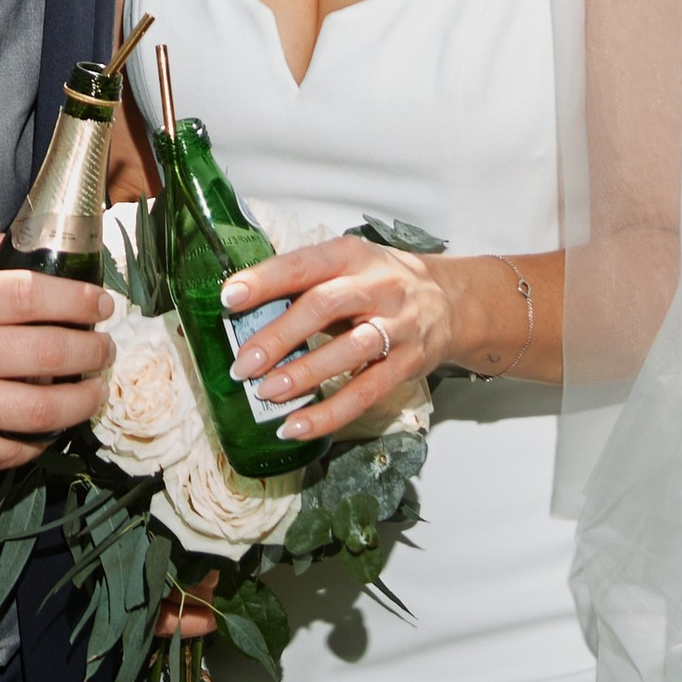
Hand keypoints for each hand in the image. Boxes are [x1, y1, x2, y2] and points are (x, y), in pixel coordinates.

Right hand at [0, 234, 115, 478]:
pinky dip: (42, 441)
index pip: (33, 295)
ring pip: (42, 410)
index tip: (101, 304)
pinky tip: (50, 427)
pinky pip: (12, 452)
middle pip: (49, 354)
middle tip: (104, 348)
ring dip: (83, 401)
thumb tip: (29, 240)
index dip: (79, 300)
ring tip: (93, 390)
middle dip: (93, 351)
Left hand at [217, 237, 539, 442]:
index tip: (229, 297)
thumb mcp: (347, 266)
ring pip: (349, 350)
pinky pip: (366, 392)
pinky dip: (329, 412)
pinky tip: (298, 425)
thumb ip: (304, 284)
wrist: (452, 301)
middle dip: (279, 336)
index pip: (303, 264)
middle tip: (243, 364)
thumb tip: (242, 312)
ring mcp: (397, 325)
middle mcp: (377, 286)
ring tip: (267, 393)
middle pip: (323, 307)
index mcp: (351, 256)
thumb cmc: (382, 282)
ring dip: (304, 374)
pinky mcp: (407, 363)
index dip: (265, 280)